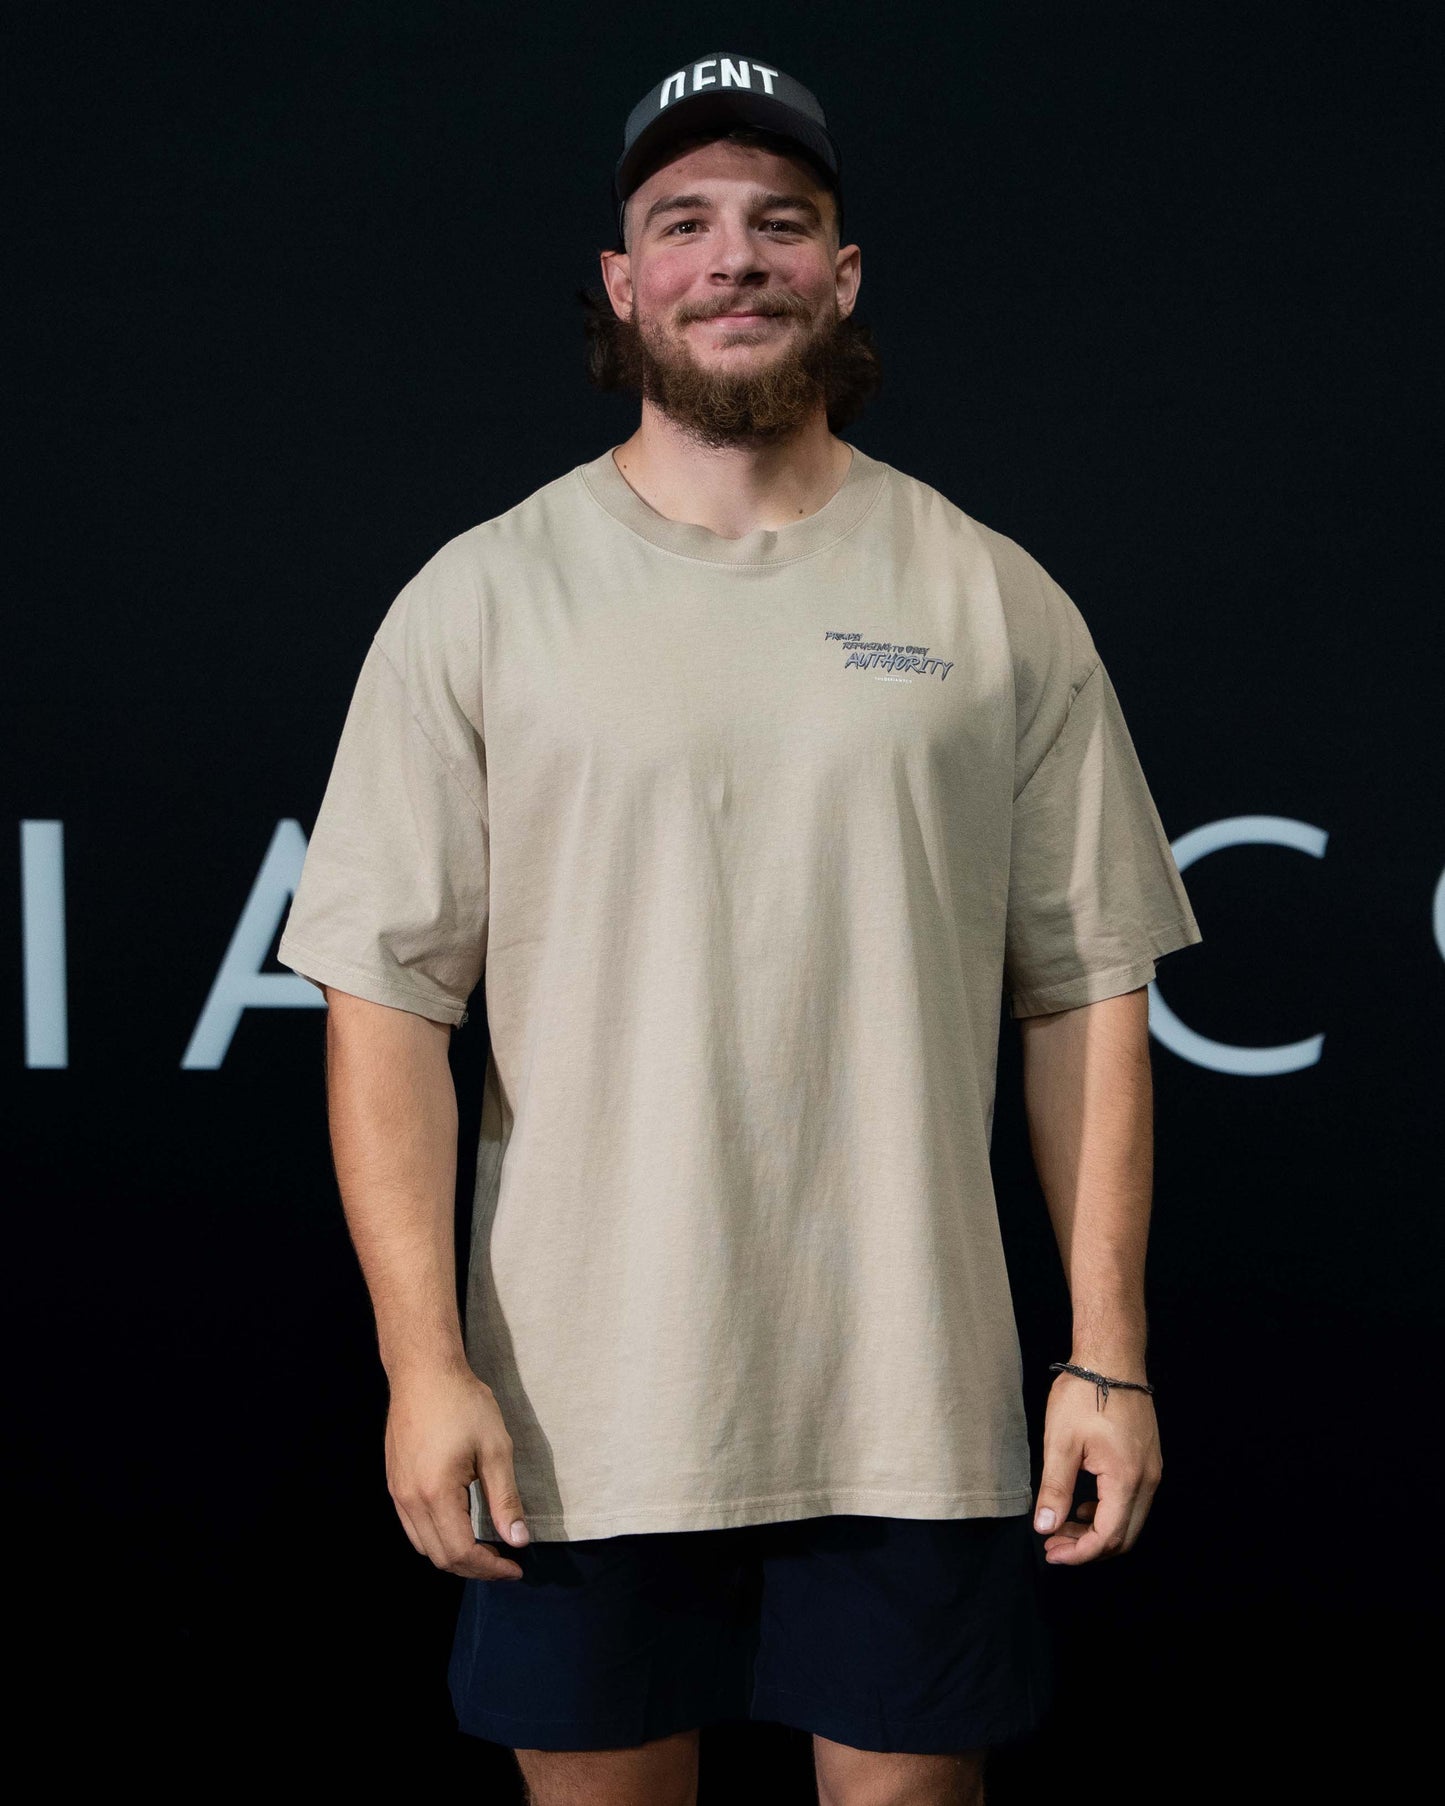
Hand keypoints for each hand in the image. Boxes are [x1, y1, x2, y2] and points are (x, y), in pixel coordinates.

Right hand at [384, 1364, 530, 1580]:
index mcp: (436, 1494)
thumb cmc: (463, 1403)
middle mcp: (410, 1501)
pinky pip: (413, 1527)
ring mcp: (398, 1493)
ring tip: (486, 1550)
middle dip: (475, 1568)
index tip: (515, 1567)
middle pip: (440, 1557)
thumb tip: (517, 1540)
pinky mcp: (395, 1483)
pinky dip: (437, 1538)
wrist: (423, 1372)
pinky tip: (459, 1527)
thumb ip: (505, 1499)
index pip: (462, 1552)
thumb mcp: (495, 1449)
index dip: (490, 1568)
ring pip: (424, 1546)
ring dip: (455, 1556)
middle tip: (505, 1562)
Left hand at [1032, 1368, 1161, 1564]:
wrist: (1112, 1357)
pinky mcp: (1148, 1460)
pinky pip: (1133, 1501)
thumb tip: (1046, 1527)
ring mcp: (1151, 1470)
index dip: (1079, 1553)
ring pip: (1130, 1520)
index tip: (1052, 1553)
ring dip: (1098, 1531)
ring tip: (1063, 1525)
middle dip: (1088, 1548)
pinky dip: (1108, 1512)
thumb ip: (1055, 1489)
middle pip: (1124, 1537)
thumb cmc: (1085, 1393)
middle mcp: (1147, 1480)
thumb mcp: (1060, 1442)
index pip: (1107, 1537)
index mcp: (1126, 1479)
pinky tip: (1083, 1504)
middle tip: (1054, 1545)